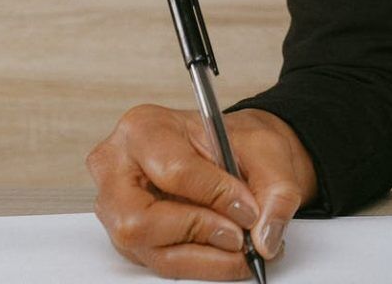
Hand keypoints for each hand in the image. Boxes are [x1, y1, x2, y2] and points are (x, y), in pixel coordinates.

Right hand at [87, 105, 318, 280]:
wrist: (230, 152)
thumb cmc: (236, 141)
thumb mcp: (267, 149)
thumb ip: (276, 190)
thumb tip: (265, 237)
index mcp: (144, 128)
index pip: (174, 170)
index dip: (215, 195)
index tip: (249, 210)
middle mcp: (116, 170)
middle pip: (141, 220)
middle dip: (199, 231)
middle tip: (240, 236)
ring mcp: (115, 209)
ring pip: (151, 250)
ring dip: (203, 256)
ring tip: (241, 247)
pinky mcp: (128, 239)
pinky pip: (160, 263)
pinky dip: (199, 263)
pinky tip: (226, 254)